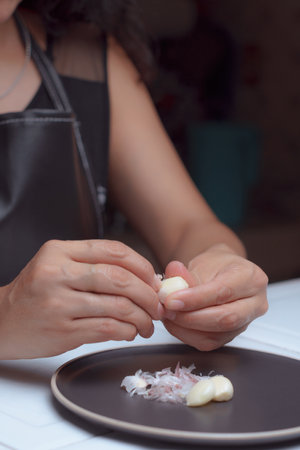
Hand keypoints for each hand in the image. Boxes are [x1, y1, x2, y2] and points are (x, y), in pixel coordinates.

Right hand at [0, 239, 160, 358]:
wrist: (2, 321)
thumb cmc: (35, 293)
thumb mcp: (57, 265)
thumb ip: (93, 265)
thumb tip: (142, 277)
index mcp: (60, 252)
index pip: (113, 251)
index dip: (141, 265)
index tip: (153, 279)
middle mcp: (57, 273)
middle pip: (119, 278)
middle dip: (147, 294)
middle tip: (157, 305)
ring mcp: (59, 303)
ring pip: (117, 306)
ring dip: (141, 317)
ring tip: (147, 323)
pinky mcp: (62, 330)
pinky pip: (107, 329)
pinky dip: (126, 331)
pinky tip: (129, 331)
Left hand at [161, 244, 267, 350]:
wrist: (223, 273)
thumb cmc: (216, 266)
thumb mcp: (201, 263)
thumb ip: (185, 276)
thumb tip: (169, 283)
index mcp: (251, 278)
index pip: (224, 292)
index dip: (195, 299)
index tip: (171, 300)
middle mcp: (256, 303)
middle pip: (226, 318)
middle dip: (190, 317)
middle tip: (167, 309)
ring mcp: (247, 322)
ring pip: (217, 334)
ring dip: (186, 328)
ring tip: (168, 315)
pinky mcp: (233, 336)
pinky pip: (210, 342)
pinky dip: (187, 335)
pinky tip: (175, 323)